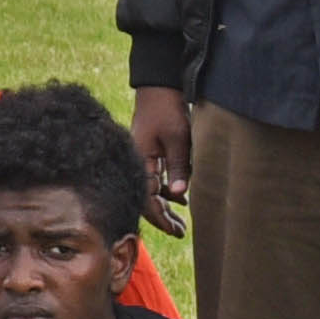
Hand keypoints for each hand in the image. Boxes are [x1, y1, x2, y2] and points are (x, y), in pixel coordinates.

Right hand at [130, 85, 197, 229]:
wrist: (158, 86)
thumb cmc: (167, 109)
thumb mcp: (178, 139)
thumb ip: (178, 168)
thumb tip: (180, 195)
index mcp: (140, 162)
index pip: (148, 200)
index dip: (162, 219)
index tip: (176, 231)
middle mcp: (137, 163)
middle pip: (147, 199)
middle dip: (164, 218)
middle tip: (180, 232)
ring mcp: (141, 158)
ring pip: (152, 190)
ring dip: (166, 205)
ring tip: (181, 220)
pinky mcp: (147, 152)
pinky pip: (154, 178)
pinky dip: (166, 190)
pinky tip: (180, 196)